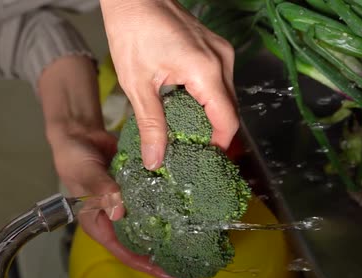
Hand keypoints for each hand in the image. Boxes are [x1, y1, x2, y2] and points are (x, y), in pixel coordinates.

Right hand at [38, 55, 179, 277]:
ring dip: (169, 231)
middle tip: (191, 260)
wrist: (79, 133)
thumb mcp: (85, 173)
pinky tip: (187, 207)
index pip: (123, 251)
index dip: (146, 264)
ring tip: (195, 238)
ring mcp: (127, 204)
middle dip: (163, 253)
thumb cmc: (73, 157)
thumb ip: (102, 189)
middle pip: (140, 243)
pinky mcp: (137, 189)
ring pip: (149, 224)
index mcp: (99, 223)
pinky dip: (168, 205)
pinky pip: (153, 201)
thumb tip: (119, 211)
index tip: (170, 273)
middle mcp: (114, 219)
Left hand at [100, 0, 238, 169]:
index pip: (227, 119)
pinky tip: (187, 107)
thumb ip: (151, 125)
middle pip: (229, 109)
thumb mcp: (138, 85)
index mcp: (206, 71)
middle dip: (214, 133)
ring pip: (226, 95)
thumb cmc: (132, 32)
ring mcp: (221, 51)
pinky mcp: (215, 47)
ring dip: (210, 115)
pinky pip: (220, 80)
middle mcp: (222, 60)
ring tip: (187, 133)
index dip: (220, 145)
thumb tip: (155, 160)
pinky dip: (208, 97)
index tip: (205, 161)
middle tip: (192, 151)